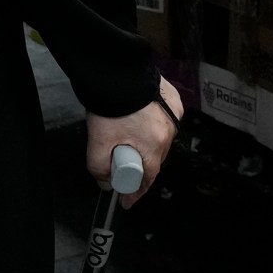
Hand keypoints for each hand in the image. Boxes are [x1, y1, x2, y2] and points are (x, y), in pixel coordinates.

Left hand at [85, 78, 181, 208]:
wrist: (117, 70)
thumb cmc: (110, 106)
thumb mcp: (98, 142)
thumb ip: (99, 167)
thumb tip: (105, 183)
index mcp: (154, 145)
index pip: (148, 178)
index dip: (135, 192)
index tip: (127, 201)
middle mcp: (169, 131)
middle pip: (154, 159)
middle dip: (138, 166)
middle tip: (121, 168)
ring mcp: (174, 113)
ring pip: (159, 138)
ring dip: (146, 144)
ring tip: (128, 142)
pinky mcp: (172, 98)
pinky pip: (164, 119)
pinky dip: (152, 124)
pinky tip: (139, 121)